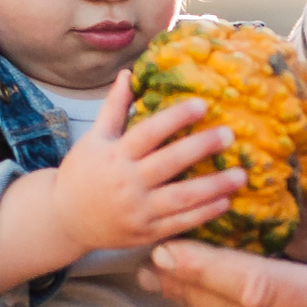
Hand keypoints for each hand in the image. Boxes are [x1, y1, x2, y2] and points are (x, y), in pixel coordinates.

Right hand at [48, 74, 246, 252]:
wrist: (65, 219)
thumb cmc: (82, 173)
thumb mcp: (93, 138)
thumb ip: (113, 108)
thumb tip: (128, 73)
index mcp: (115, 155)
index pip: (149, 132)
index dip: (175, 118)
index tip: (202, 104)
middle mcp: (128, 183)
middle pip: (170, 162)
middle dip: (201, 147)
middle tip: (230, 134)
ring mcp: (138, 211)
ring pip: (181, 197)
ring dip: (213, 186)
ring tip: (241, 174)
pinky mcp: (146, 233)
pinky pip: (179, 224)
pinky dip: (203, 214)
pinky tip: (226, 201)